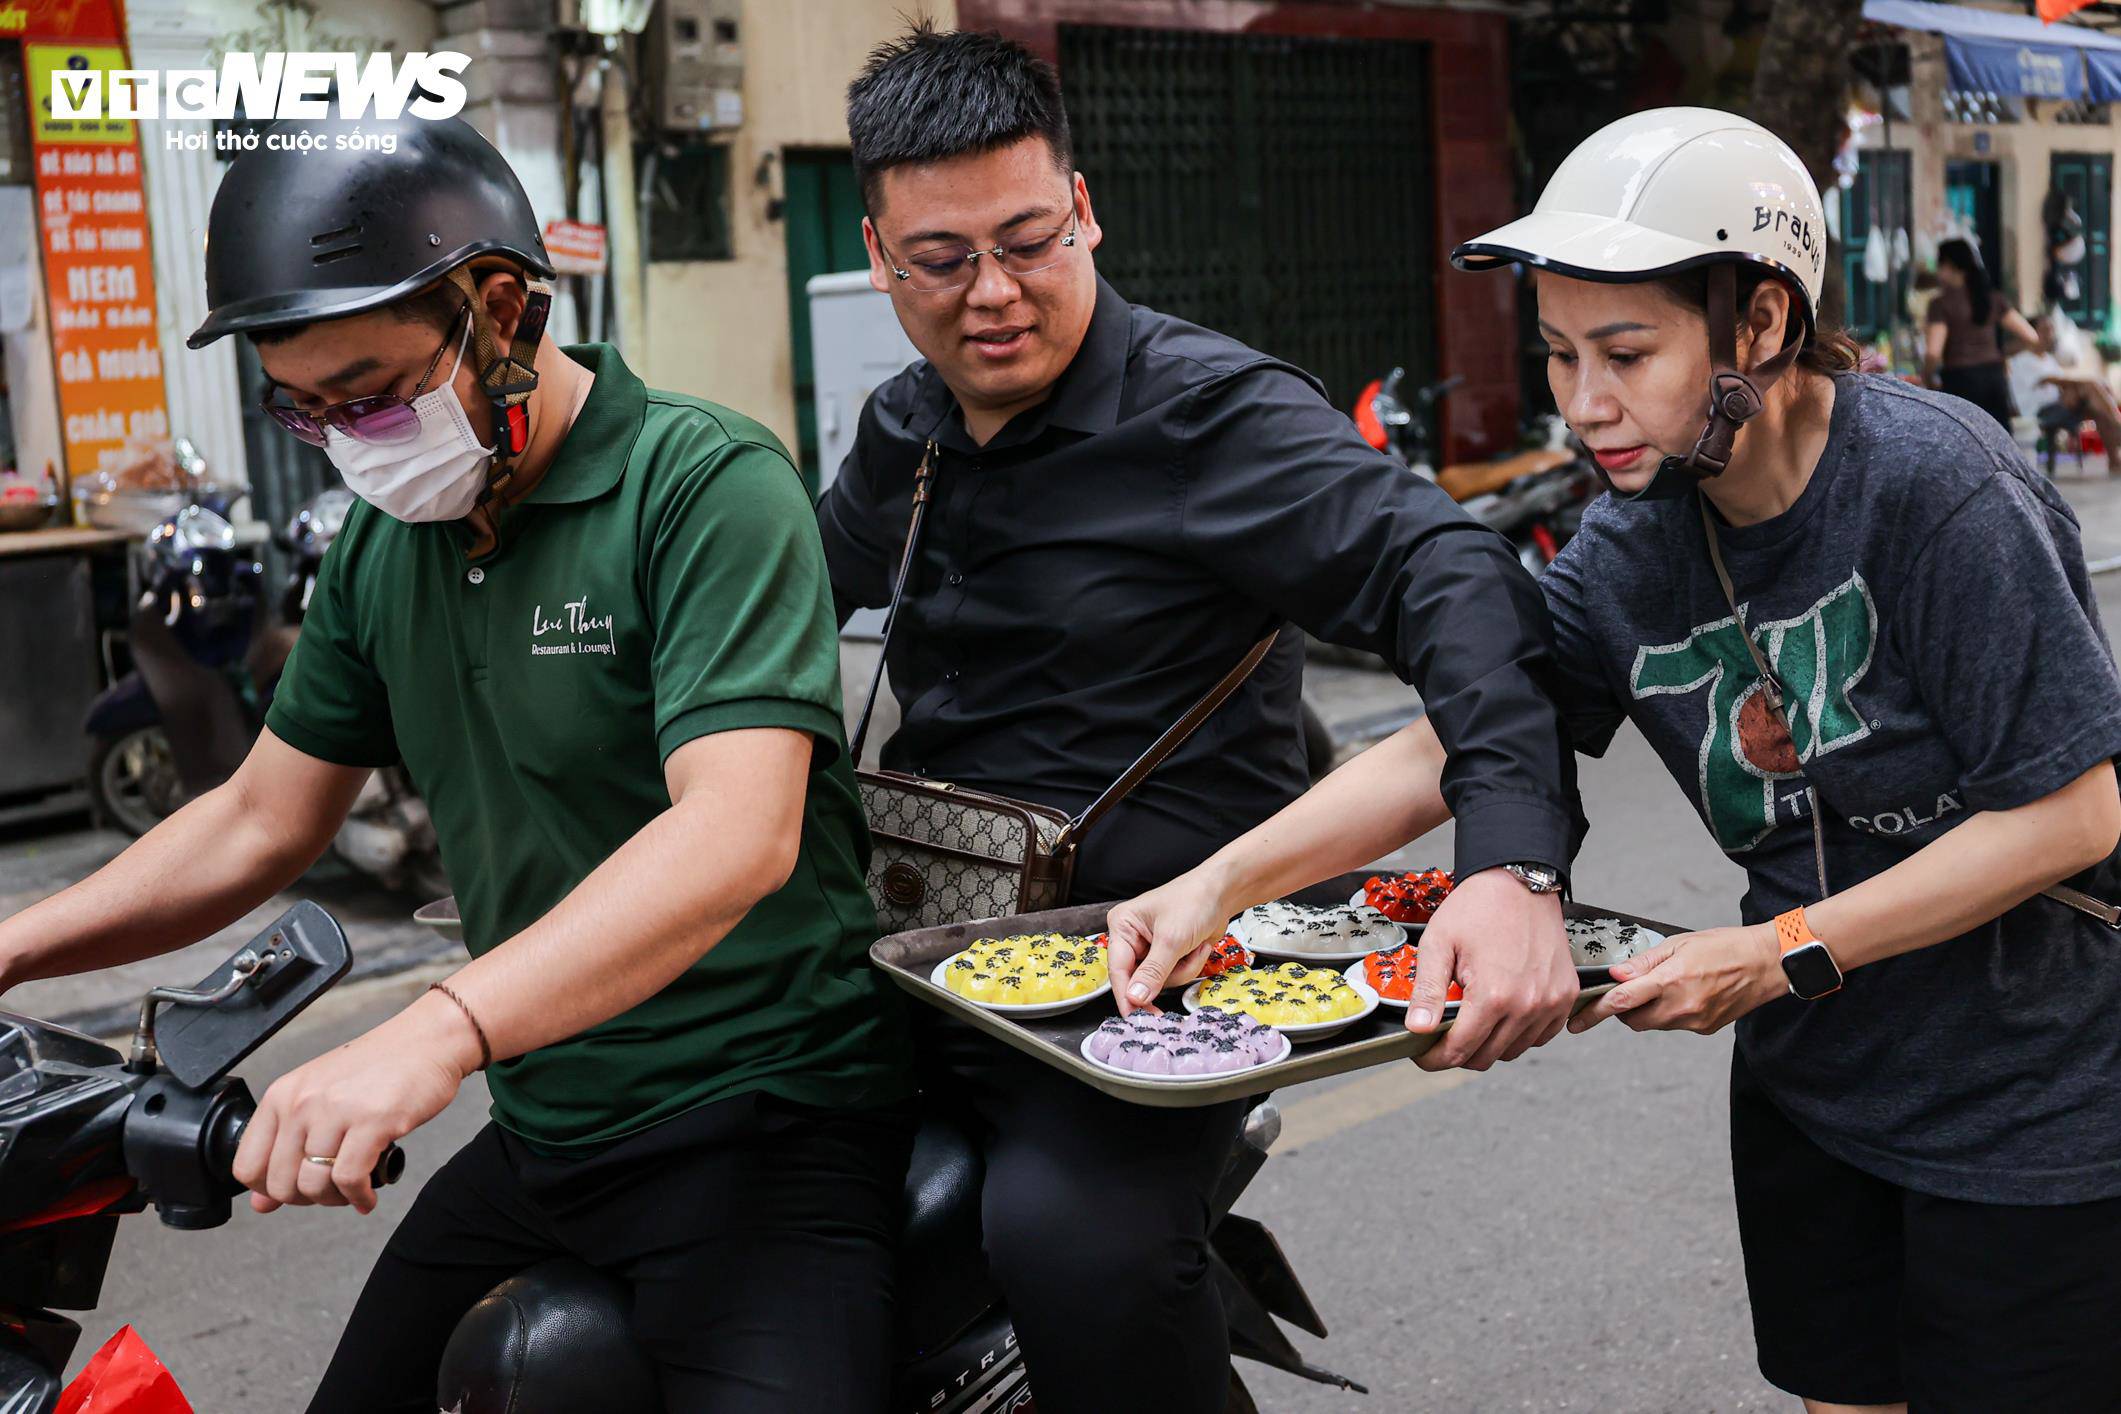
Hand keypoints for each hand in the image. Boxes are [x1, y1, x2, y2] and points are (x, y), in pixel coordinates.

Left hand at [232, 990, 479, 1214]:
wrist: (427, 1040)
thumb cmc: (379, 1068)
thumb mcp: (321, 1099)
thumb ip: (288, 1147)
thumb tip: (262, 1203)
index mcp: (282, 1095)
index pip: (247, 1166)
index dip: (270, 1190)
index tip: (296, 1189)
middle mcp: (301, 1102)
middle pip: (279, 1184)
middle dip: (307, 1200)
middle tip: (331, 1193)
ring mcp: (335, 1111)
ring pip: (313, 1185)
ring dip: (335, 1201)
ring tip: (353, 1192)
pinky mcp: (372, 1121)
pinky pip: (350, 1180)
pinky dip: (360, 1197)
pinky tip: (368, 1196)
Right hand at [1105, 869, 1236, 1015]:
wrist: (1224, 891)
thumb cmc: (1194, 900)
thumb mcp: (1172, 939)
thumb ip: (1153, 972)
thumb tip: (1135, 997)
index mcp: (1123, 926)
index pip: (1118, 969)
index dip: (1127, 996)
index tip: (1135, 1017)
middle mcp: (1133, 937)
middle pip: (1140, 979)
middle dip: (1167, 975)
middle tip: (1180, 969)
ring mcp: (1152, 947)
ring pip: (1160, 981)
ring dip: (1183, 969)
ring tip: (1195, 948)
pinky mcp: (1170, 954)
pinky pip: (1175, 976)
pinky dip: (1190, 966)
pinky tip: (1198, 948)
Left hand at [1410, 869, 1574, 1071]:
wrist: (1520, 881)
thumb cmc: (1478, 907)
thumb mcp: (1440, 943)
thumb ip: (1427, 990)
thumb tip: (1418, 1029)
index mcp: (1494, 994)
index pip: (1459, 1049)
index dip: (1434, 1059)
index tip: (1422, 1055)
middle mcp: (1528, 1005)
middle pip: (1486, 1057)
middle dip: (1458, 1052)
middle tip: (1441, 1035)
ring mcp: (1552, 1002)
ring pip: (1513, 1051)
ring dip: (1488, 1044)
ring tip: (1470, 1019)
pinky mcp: (1566, 996)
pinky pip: (1540, 1036)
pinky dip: (1518, 1034)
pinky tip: (1500, 1015)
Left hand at [1566, 923, 1783, 1035]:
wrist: (1767, 964)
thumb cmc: (1724, 946)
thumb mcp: (1679, 944)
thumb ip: (1644, 963)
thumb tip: (1615, 976)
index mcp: (1671, 980)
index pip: (1622, 1001)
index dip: (1595, 1012)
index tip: (1577, 1022)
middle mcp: (1682, 1006)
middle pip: (1633, 1020)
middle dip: (1623, 1009)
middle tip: (1627, 992)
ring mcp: (1695, 1021)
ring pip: (1654, 1024)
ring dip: (1647, 1011)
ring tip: (1664, 986)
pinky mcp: (1706, 1029)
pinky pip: (1675, 1025)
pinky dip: (1670, 1013)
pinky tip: (1686, 994)